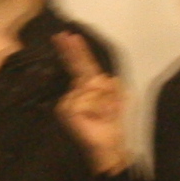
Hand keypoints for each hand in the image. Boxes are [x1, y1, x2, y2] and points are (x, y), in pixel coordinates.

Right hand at [54, 31, 127, 170]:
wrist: (107, 145)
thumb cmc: (111, 124)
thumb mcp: (117, 101)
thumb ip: (112, 88)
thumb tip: (108, 78)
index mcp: (90, 87)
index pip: (83, 65)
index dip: (77, 50)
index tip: (69, 35)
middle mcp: (77, 91)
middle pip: (77, 67)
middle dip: (71, 51)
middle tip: (62, 35)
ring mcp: (70, 101)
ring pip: (89, 87)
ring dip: (102, 100)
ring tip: (104, 114)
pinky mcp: (67, 109)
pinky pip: (85, 100)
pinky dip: (96, 107)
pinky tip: (95, 117)